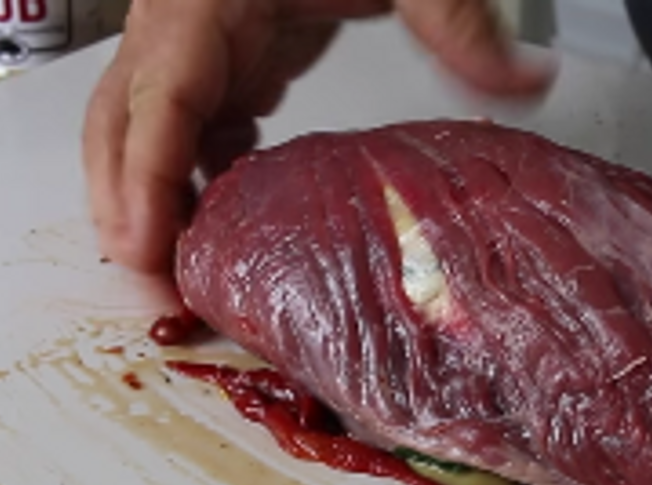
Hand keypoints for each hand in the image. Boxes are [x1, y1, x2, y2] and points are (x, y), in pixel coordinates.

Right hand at [83, 0, 552, 272]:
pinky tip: (227, 230)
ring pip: (143, 129)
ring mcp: (197, 41)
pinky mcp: (226, 56)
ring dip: (152, 204)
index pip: (158, 97)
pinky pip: (188, 128)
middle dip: (126, 208)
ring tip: (186, 280)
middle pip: (122, 123)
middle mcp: (182, 21)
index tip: (146, 248)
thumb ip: (458, 20)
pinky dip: (192, 182)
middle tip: (160, 290)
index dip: (144, 178)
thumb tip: (529, 80)